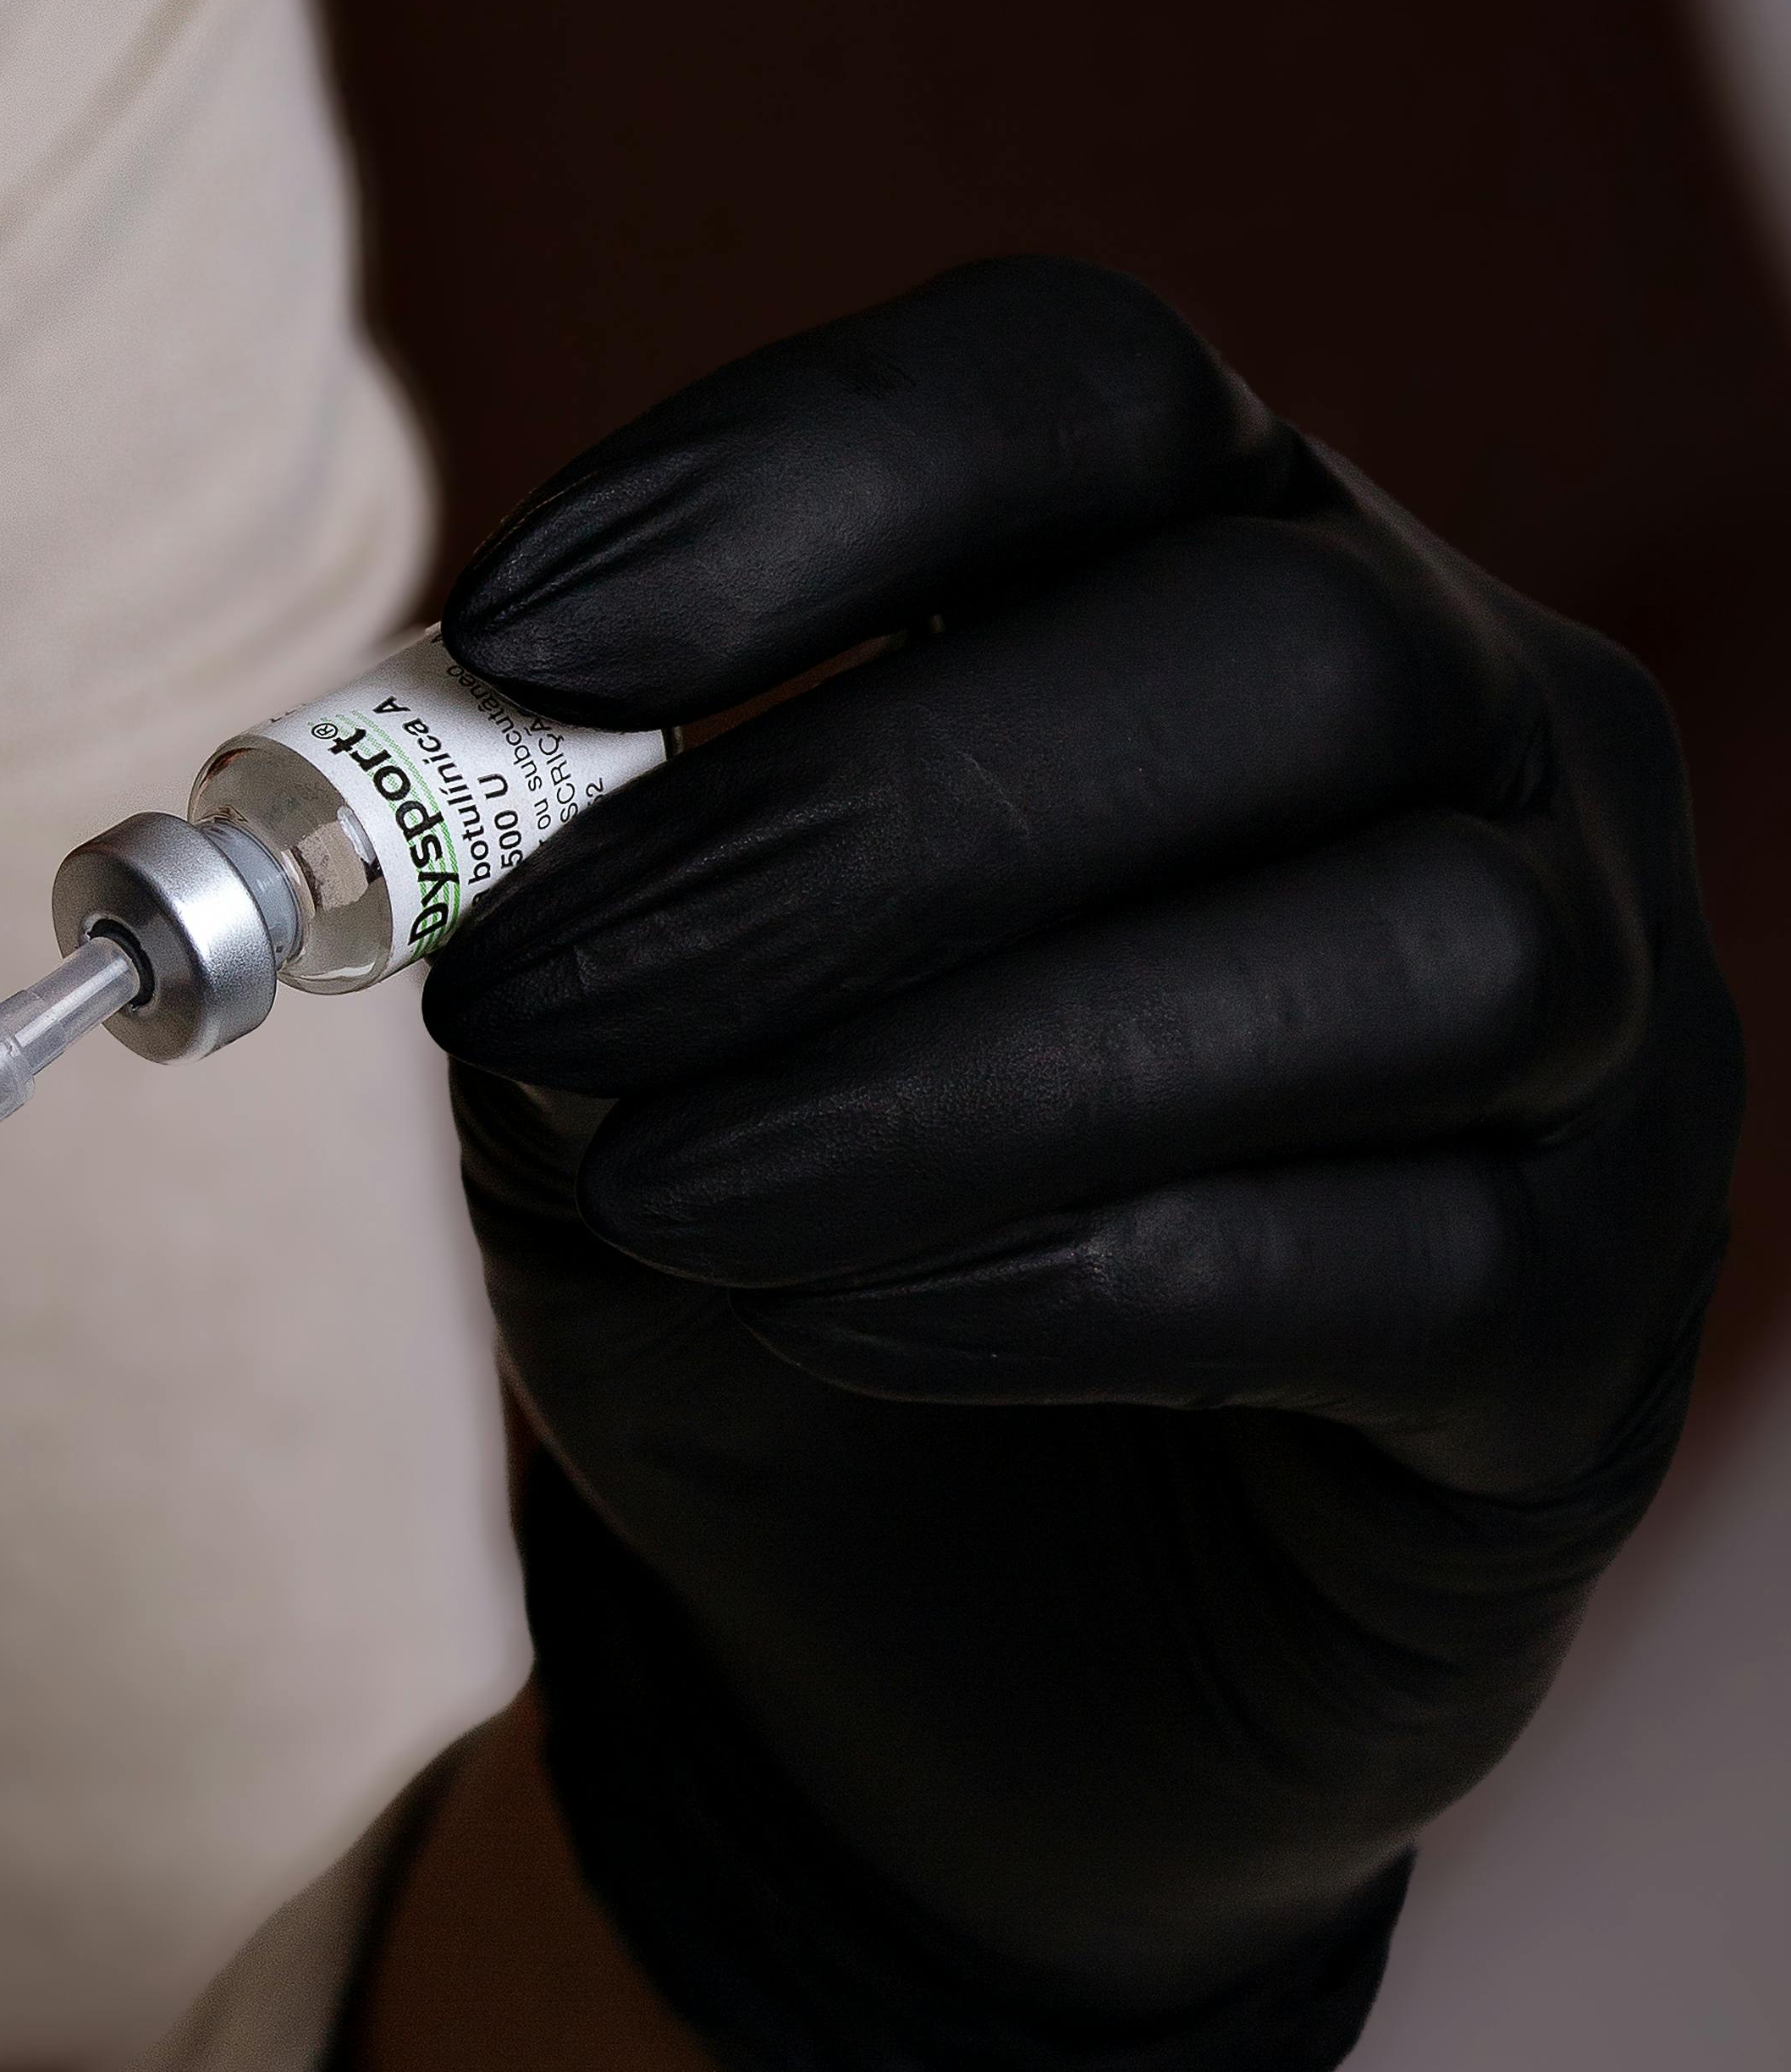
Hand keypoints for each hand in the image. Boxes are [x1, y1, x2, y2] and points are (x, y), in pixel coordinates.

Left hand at [423, 258, 1743, 2071]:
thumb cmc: (790, 1278)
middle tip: (549, 985)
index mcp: (1217, 568)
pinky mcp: (1586, 1324)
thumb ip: (571, 928)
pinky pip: (1410, 1262)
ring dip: (977, 1075)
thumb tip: (479, 843)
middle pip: (1273, 650)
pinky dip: (1095, 1285)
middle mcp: (1477, 739)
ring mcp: (1592, 1026)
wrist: (933, 1678)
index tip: (514, 638)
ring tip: (678, 1196)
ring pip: (1398, 953)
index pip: (1079, 393)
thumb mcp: (612, 1079)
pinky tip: (846, 1330)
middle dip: (873, 819)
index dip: (808, 475)